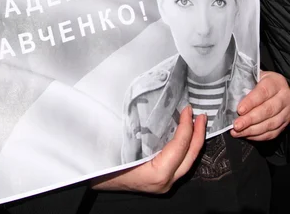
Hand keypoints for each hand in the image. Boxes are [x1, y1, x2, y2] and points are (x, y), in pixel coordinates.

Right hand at [91, 106, 205, 193]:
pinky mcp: (160, 182)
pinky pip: (179, 163)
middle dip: (198, 134)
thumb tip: (158, 110)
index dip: (186, 126)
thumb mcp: (120, 143)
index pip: (180, 146)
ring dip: (193, 141)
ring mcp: (163, 184)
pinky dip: (183, 148)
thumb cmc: (102, 162)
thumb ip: (141, 132)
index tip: (188, 109)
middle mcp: (164, 182)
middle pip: (191, 156)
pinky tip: (182, 136)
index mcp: (157, 173)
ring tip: (196, 123)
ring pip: (187, 162)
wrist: (91, 181)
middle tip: (201, 115)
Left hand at [231, 71, 289, 140]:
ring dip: (252, 130)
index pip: (263, 92)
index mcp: (275, 82)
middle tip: (237, 124)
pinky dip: (258, 136)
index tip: (239, 110)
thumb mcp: (254, 76)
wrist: (276, 88)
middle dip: (250, 119)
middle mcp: (283, 97)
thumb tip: (229, 97)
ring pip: (270, 124)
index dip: (250, 102)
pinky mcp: (284, 124)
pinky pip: (272, 133)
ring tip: (238, 132)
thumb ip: (245, 84)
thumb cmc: (261, 82)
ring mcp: (286, 112)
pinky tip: (246, 134)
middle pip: (267, 110)